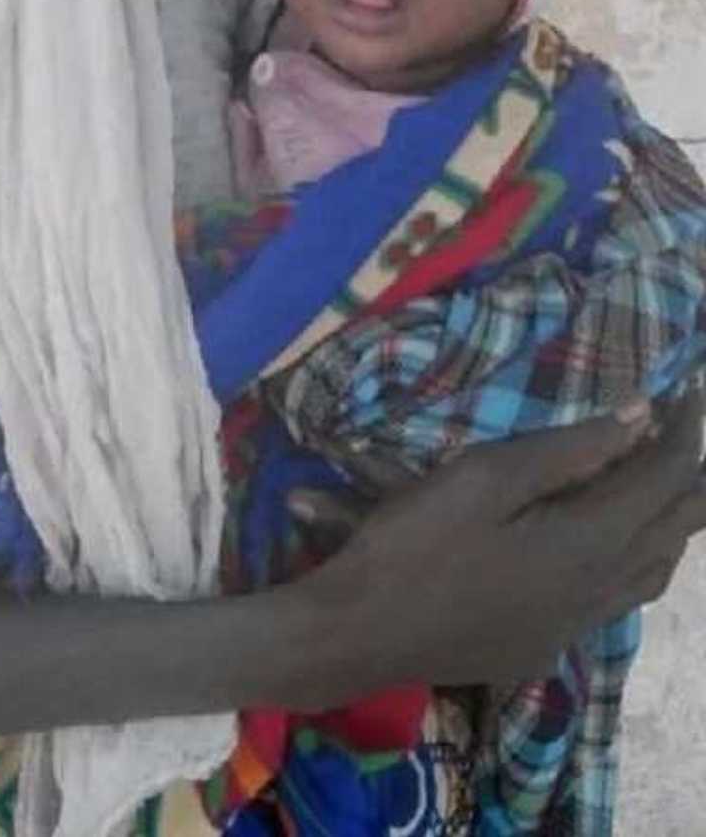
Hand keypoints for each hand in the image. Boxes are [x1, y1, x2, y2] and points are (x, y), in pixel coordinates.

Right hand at [276, 393, 705, 703]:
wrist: (360, 634)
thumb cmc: (414, 544)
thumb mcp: (482, 479)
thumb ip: (566, 451)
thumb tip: (640, 417)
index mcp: (588, 543)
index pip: (662, 479)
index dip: (683, 432)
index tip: (692, 389)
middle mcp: (599, 589)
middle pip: (674, 529)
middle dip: (689, 475)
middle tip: (686, 427)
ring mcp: (576, 625)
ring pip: (656, 572)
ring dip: (674, 522)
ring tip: (673, 483)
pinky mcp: (549, 643)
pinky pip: (624, 598)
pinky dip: (644, 560)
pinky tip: (620, 549)